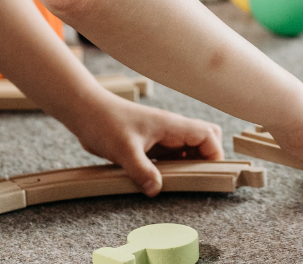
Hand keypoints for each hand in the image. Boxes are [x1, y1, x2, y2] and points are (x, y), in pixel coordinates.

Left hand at [68, 90, 224, 195]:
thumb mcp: (124, 150)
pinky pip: (172, 154)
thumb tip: (157, 190)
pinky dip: (175, 166)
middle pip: (205, 138)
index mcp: (172, 125)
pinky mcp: (151, 143)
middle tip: (197, 179)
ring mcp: (161, 135)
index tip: (210, 175)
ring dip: (190, 163)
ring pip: (189, 147)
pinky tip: (164, 179)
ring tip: (182, 183)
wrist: (88, 112)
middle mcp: (171, 129)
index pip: (208, 135)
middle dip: (207, 158)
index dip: (214, 154)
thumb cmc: (107, 124)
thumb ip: (142, 171)